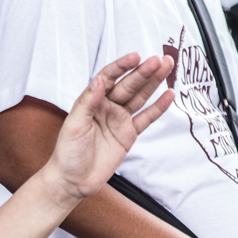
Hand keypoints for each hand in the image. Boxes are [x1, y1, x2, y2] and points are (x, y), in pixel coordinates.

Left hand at [45, 53, 175, 201]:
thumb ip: (88, 102)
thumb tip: (100, 80)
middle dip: (144, 72)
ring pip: (140, 97)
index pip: (109, 77)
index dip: (122, 66)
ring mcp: (119, 120)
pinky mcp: (128, 134)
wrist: (73, 181)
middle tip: (160, 59)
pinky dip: (158, 108)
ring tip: (168, 67)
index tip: (135, 56)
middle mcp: (107, 107)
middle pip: (129, 85)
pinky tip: (169, 95)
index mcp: (92, 101)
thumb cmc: (68, 153)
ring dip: (154, 82)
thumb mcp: (74, 125)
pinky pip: (146, 118)